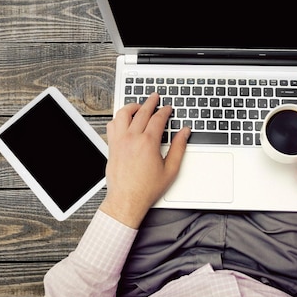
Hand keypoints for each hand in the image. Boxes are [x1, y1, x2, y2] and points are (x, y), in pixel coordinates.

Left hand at [100, 93, 190, 228]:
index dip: (165, 111)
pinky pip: (112, 125)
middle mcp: (132, 138)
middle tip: (155, 97)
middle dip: (150, 102)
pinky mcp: (111, 146)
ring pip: (123, 114)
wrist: (126, 200)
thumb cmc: (146, 189)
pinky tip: (124, 120)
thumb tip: (184, 133)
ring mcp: (119, 141)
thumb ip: (179, 148)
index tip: (168, 108)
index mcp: (148, 143)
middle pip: (141, 112)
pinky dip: (118, 118)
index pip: (158, 118)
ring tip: (139, 105)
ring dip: (132, 106)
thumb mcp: (170, 170)